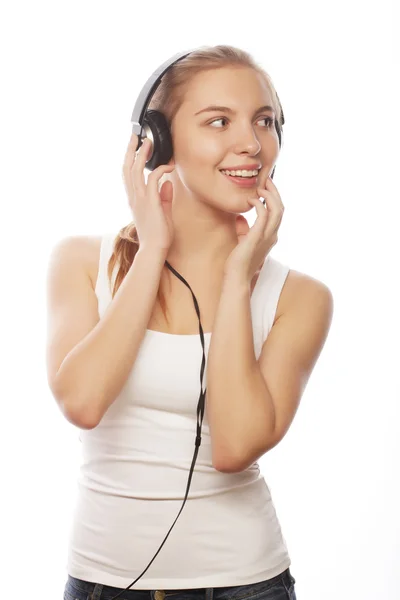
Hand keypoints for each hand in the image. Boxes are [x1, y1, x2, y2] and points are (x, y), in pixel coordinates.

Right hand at [122, 133, 175, 251]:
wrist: (154, 249)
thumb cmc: (158, 235)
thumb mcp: (162, 212)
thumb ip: (164, 197)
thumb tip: (167, 183)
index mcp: (134, 199)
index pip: (127, 175)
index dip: (129, 159)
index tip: (133, 147)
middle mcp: (134, 197)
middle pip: (127, 168)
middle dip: (131, 150)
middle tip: (136, 136)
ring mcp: (140, 199)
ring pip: (136, 170)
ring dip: (142, 154)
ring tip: (149, 142)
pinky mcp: (150, 202)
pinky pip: (153, 179)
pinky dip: (160, 170)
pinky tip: (168, 166)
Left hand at [223, 177, 284, 281]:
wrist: (237, 277)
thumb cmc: (238, 262)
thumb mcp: (244, 241)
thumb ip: (244, 229)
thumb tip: (240, 218)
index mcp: (271, 236)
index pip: (278, 213)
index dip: (275, 198)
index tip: (267, 186)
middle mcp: (273, 235)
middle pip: (281, 208)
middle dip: (275, 192)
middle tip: (267, 179)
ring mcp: (267, 237)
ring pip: (277, 210)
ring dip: (270, 196)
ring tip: (262, 186)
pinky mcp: (257, 238)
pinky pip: (263, 216)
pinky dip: (260, 205)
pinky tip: (252, 199)